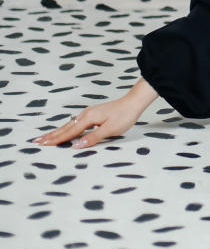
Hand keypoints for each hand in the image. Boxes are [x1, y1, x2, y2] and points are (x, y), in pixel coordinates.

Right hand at [31, 93, 145, 149]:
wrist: (133, 102)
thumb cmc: (124, 116)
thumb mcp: (110, 130)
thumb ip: (92, 138)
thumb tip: (75, 146)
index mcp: (88, 118)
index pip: (69, 132)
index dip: (56, 140)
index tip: (43, 144)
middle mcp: (85, 114)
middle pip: (65, 127)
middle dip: (51, 135)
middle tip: (37, 141)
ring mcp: (88, 113)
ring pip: (69, 124)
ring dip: (57, 131)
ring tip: (46, 137)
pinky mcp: (92, 114)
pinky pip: (75, 123)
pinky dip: (66, 128)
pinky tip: (64, 130)